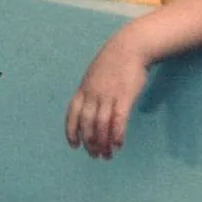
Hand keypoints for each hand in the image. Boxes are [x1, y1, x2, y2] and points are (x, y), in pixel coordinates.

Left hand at [65, 34, 149, 158]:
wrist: (130, 47)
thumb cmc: (113, 62)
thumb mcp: (93, 75)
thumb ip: (89, 92)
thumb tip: (88, 109)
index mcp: (84, 89)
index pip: (72, 115)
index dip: (72, 132)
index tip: (74, 145)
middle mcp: (93, 94)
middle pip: (87, 124)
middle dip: (89, 143)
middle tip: (95, 155)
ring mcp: (108, 95)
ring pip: (102, 125)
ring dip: (103, 143)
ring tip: (107, 155)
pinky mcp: (125, 96)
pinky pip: (118, 120)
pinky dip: (117, 134)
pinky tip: (118, 144)